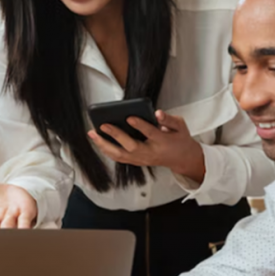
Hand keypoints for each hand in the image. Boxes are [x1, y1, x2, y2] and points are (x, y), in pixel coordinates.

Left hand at [87, 110, 205, 182]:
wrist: (181, 158)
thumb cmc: (179, 139)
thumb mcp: (181, 126)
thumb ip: (169, 119)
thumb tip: (157, 114)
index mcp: (162, 142)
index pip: (150, 133)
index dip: (140, 126)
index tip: (129, 117)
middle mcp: (150, 152)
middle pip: (131, 147)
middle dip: (116, 135)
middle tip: (103, 125)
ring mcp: (142, 159)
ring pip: (120, 155)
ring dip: (104, 145)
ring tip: (92, 134)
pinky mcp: (136, 162)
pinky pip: (119, 158)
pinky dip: (106, 150)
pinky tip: (98, 141)